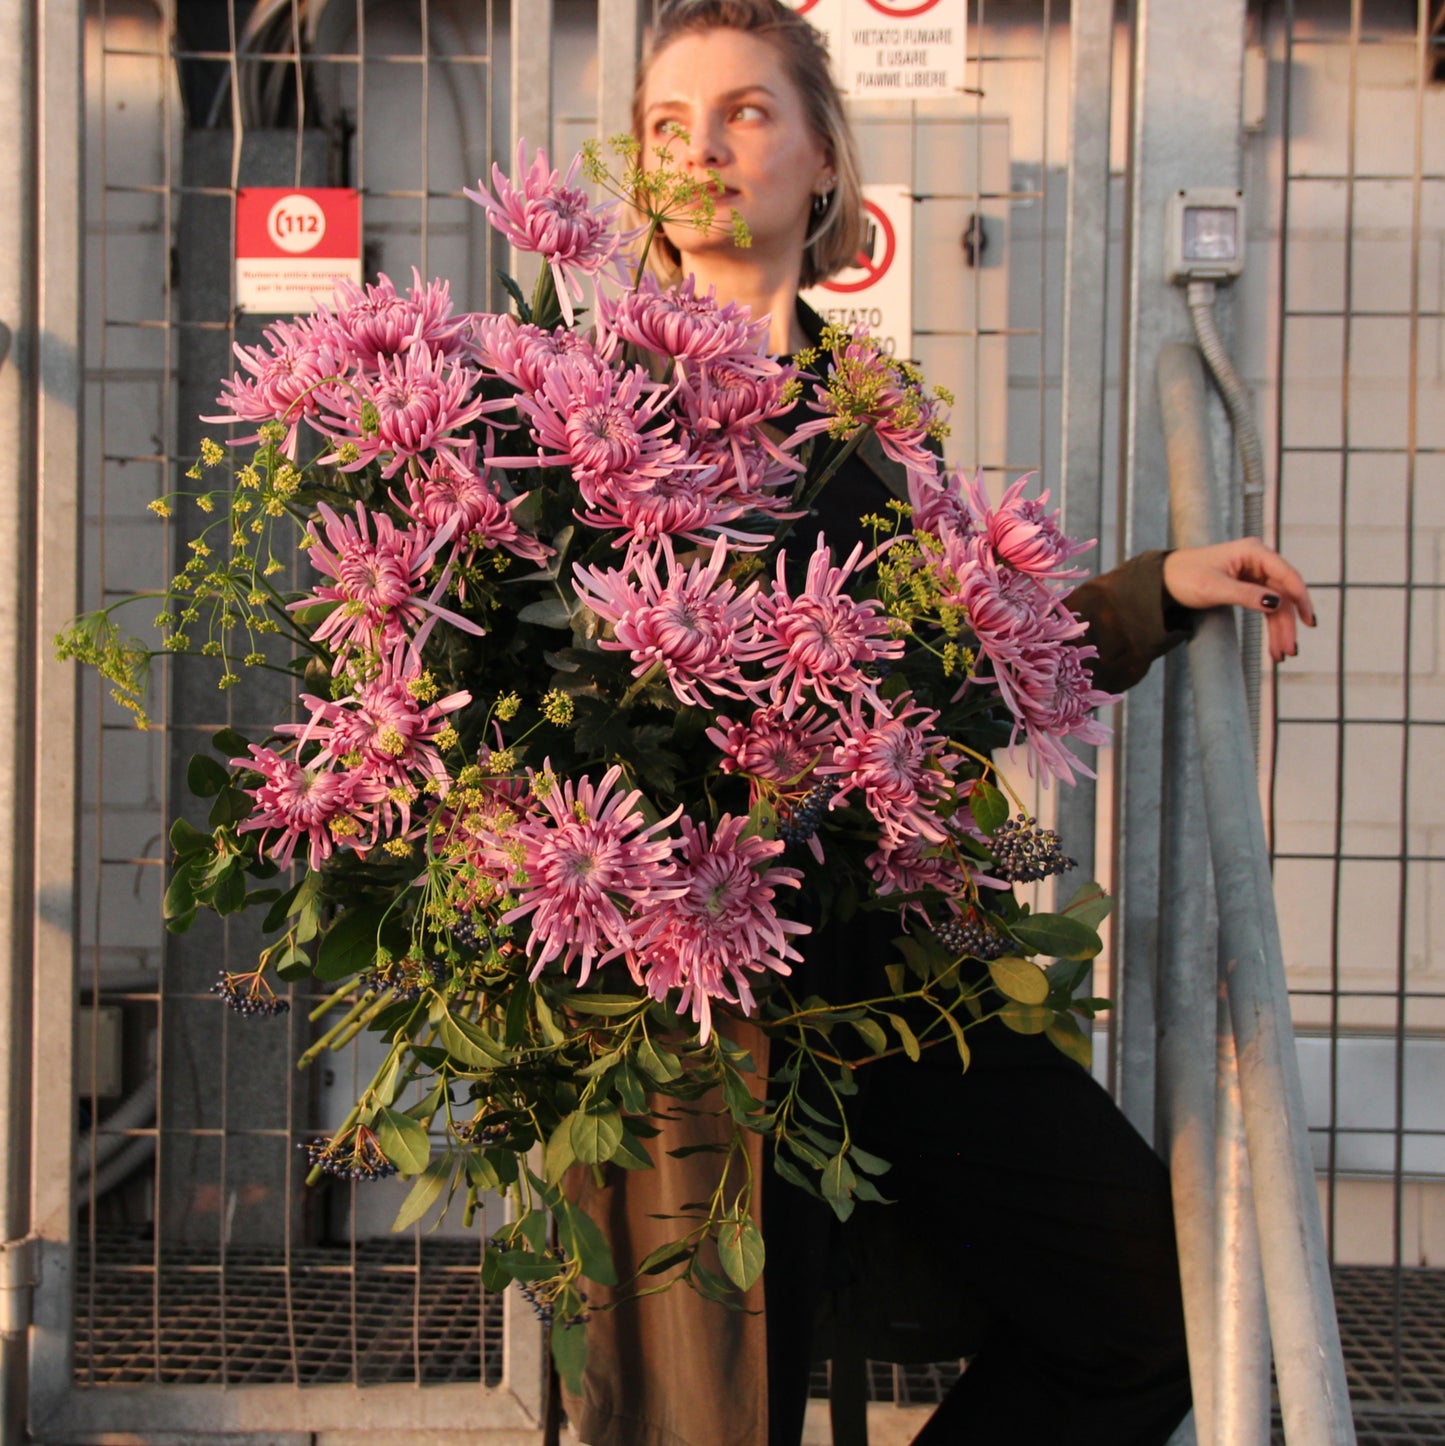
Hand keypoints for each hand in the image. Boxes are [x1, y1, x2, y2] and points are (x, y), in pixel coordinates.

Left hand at [1162, 538, 1315, 663]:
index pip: (1286, 575)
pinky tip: (1274, 646)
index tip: (1309, 622)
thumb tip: (1277, 602)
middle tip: (1290, 651)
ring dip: (1280, 630)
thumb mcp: (1214, 588)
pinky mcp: (1249, 586)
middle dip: (1287, 624)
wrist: (1163, 579)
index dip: (1301, 598)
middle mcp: (1258, 560)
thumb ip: (1246, 595)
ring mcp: (1255, 573)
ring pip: (1276, 604)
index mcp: (1253, 551)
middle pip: (1283, 594)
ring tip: (1281, 655)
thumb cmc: (1185, 577)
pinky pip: (1266, 607)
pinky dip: (1270, 626)